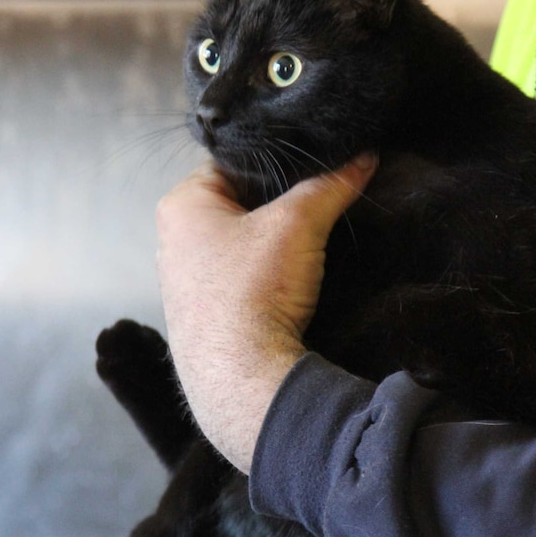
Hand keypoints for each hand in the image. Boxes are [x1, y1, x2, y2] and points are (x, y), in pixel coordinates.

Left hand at [156, 154, 377, 472]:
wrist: (244, 379)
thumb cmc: (255, 290)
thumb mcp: (299, 224)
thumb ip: (331, 184)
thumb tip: (363, 157)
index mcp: (181, 206)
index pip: (232, 162)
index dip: (274, 163)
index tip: (311, 166)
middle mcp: (172, 240)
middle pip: (237, 203)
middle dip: (276, 204)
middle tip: (316, 200)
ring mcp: (184, 282)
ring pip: (239, 242)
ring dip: (272, 243)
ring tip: (308, 241)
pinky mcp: (203, 316)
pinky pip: (238, 278)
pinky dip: (264, 275)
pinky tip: (292, 281)